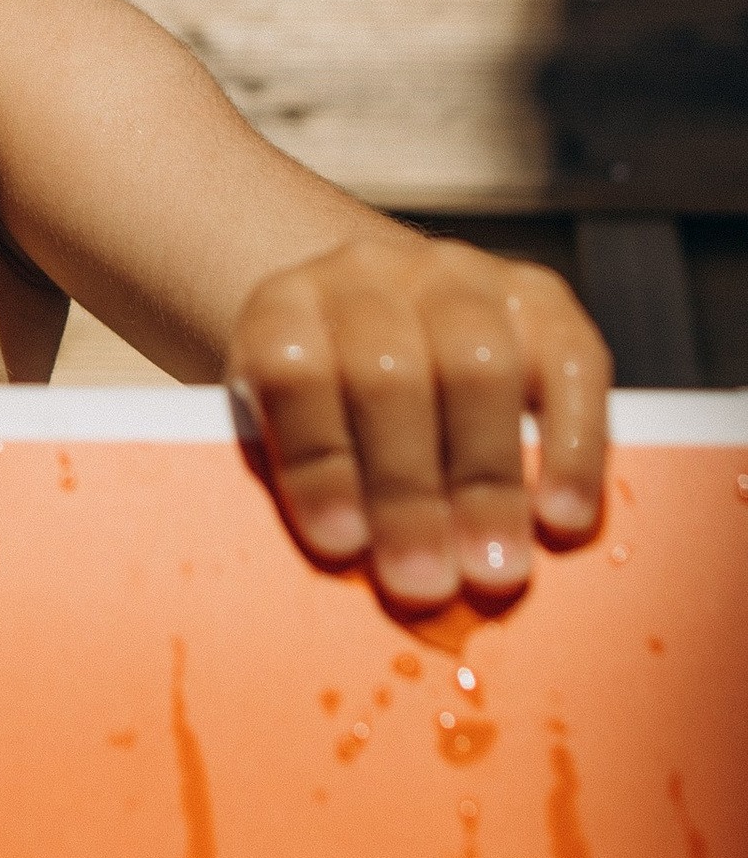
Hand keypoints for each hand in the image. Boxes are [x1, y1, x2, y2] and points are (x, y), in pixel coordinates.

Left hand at [225, 235, 607, 609]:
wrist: (385, 318)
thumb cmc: (330, 410)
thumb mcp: (288, 433)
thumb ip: (314, 487)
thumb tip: (356, 571)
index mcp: (286, 307)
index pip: (293, 370)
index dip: (316, 459)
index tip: (341, 542)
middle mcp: (369, 275)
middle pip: (390, 373)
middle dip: (407, 490)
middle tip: (424, 581)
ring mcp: (458, 275)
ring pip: (478, 365)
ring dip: (488, 479)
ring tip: (495, 567)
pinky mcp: (540, 296)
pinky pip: (571, 365)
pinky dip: (571, 447)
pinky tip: (562, 517)